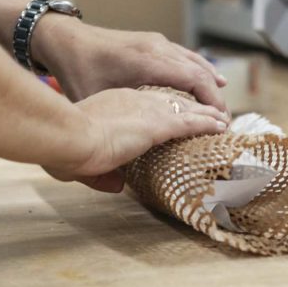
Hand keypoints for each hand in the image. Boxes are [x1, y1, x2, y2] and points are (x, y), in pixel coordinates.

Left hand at [31, 16, 228, 114]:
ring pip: (195, 61)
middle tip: (226, 120)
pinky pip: (185, 56)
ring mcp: (157, 42)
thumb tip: (119, 173)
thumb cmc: (75, 71)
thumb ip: (113, 126)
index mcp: (148, 62)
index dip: (212, 101)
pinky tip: (207, 80)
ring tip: (222, 104)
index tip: (222, 122)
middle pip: (200, 71)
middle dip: (216, 97)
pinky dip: (199, 70)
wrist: (63, 38)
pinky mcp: (153, 41)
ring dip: (211, 82)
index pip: (194, 79)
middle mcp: (158, 48)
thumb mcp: (95, 102)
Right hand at [45, 88, 227, 192]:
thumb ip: (102, 174)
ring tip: (222, 119)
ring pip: (186, 109)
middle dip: (190, 108)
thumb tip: (117, 186)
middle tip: (207, 114)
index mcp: (112, 102)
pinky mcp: (158, 123)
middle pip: (170, 102)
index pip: (144, 104)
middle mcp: (133, 100)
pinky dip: (208, 124)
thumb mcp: (80, 164)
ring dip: (206, 114)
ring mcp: (147, 110)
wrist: (67, 136)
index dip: (161, 110)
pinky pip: (191, 121)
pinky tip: (221, 126)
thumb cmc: (65, 148)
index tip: (171, 117)